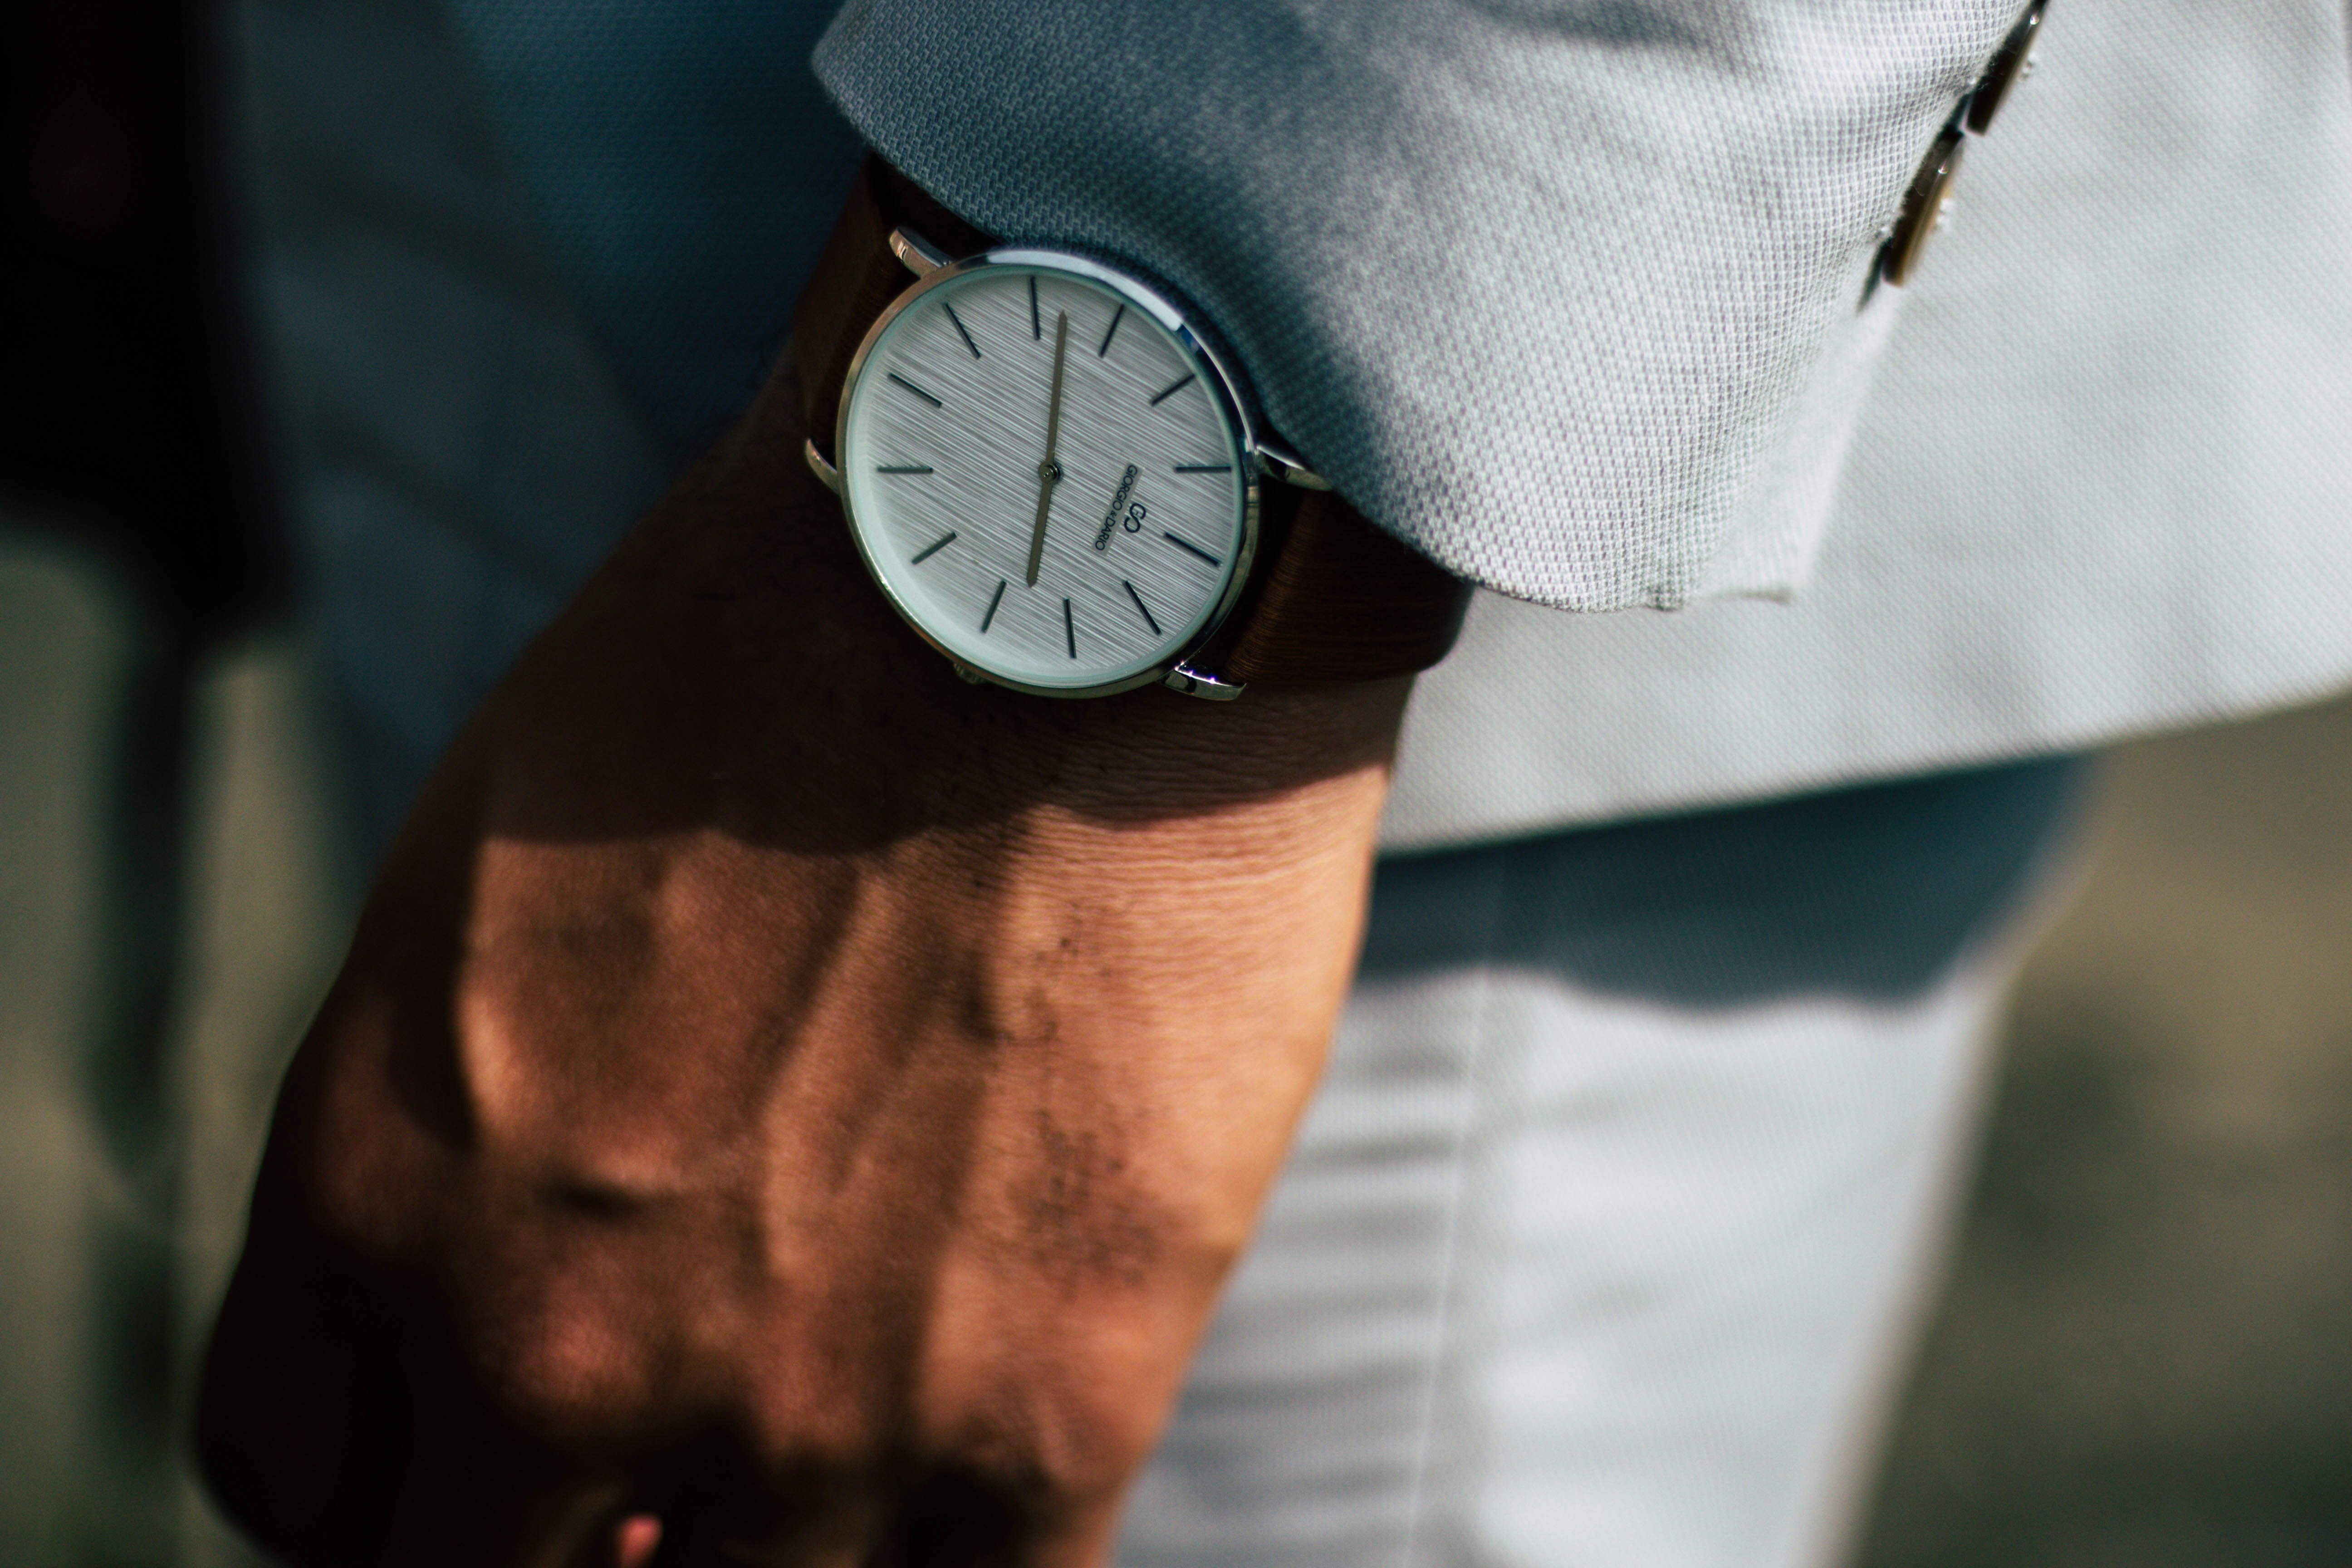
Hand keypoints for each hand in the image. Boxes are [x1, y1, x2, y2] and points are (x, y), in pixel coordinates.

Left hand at [195, 343, 1409, 1566]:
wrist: (1059, 586)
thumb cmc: (778, 678)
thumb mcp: (491, 882)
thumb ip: (456, 1133)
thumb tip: (521, 1321)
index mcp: (375, 1192)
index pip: (299, 1482)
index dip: (402, 1484)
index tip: (488, 1450)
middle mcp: (547, 1344)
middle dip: (566, 1549)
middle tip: (658, 1483)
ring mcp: (797, 1414)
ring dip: (771, 1555)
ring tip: (852, 1415)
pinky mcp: (1041, 1414)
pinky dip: (952, 1562)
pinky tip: (985, 1447)